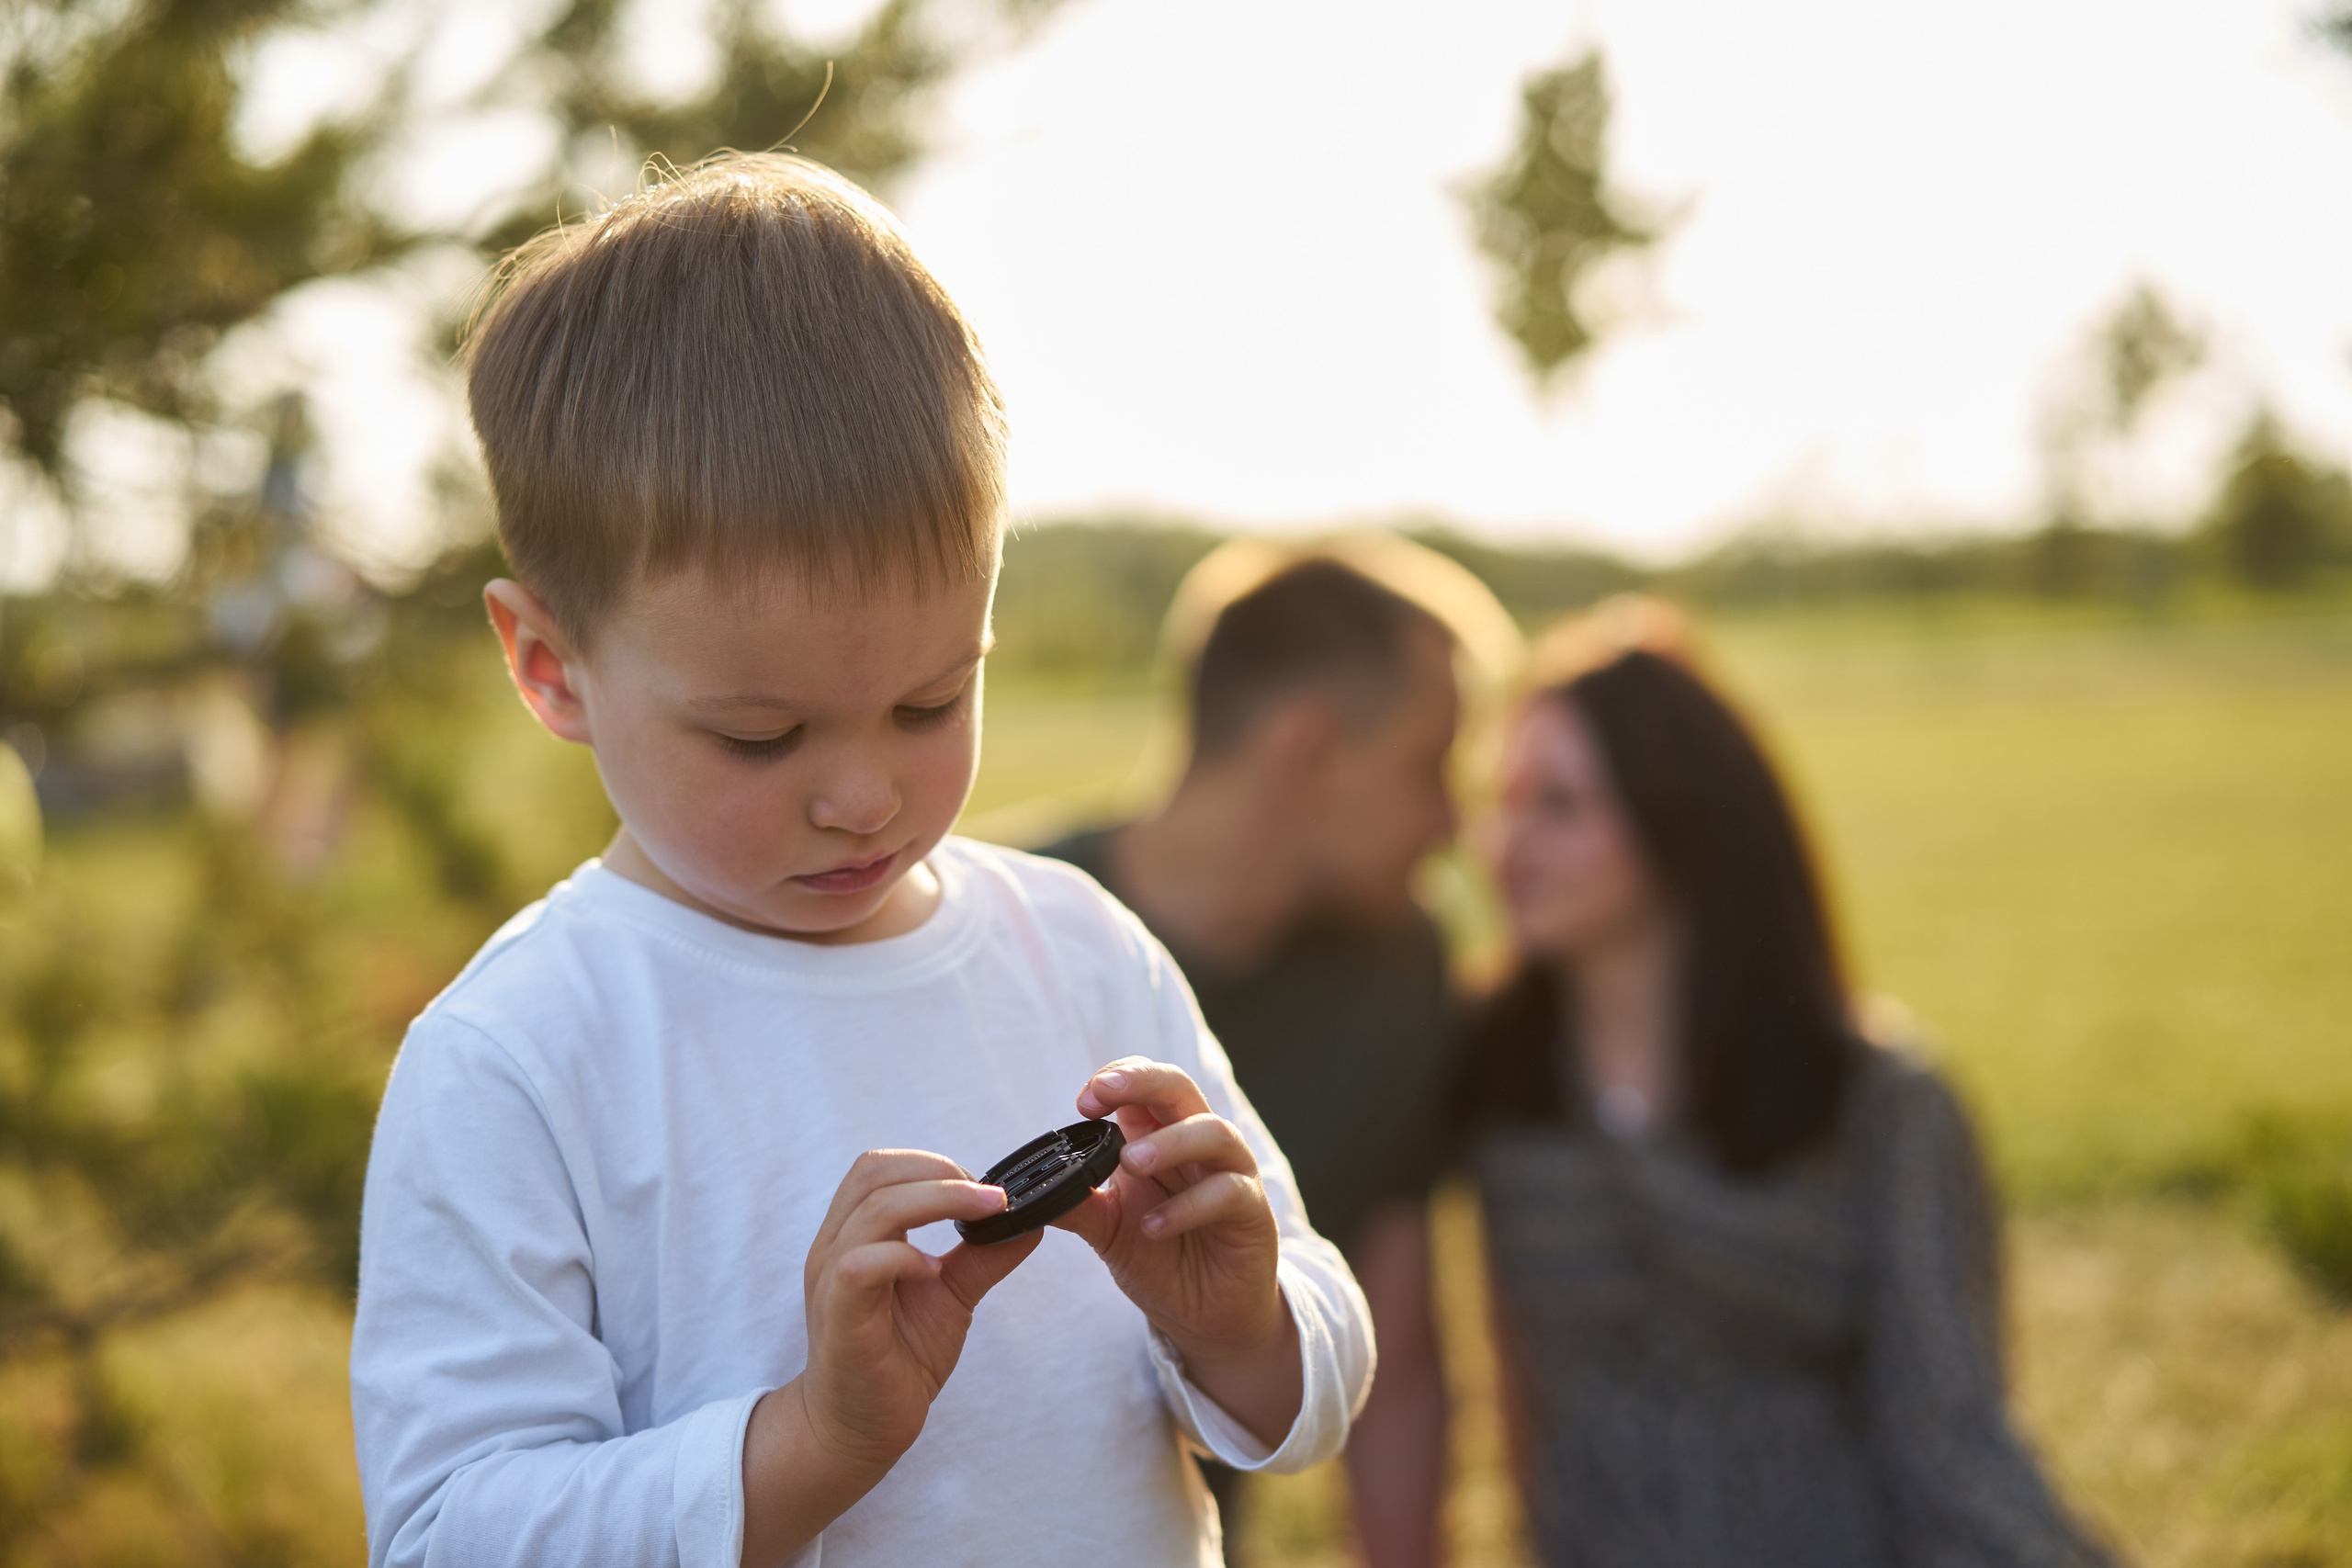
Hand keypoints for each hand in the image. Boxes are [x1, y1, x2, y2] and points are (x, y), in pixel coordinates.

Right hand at [741, 1150, 1038, 1566]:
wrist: (859, 1427)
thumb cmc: (899, 1357)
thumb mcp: (951, 1295)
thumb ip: (983, 1257)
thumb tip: (1032, 1222)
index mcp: (855, 1233)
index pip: (881, 1167)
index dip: (935, 1164)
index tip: (985, 1187)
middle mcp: (835, 1245)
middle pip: (874, 1172)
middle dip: (939, 1171)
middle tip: (990, 1196)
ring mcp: (831, 1278)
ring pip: (873, 1209)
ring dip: (937, 1200)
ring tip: (986, 1215)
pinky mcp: (839, 1314)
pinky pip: (861, 1265)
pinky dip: (903, 1256)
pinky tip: (935, 1270)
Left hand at [1055, 1058, 1302, 1446]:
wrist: (1203, 1315)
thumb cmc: (1159, 1256)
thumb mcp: (1106, 1228)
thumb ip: (1075, 1203)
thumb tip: (1028, 1190)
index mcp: (1160, 1135)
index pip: (1144, 1084)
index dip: (1116, 1079)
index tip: (1083, 1101)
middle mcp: (1198, 1144)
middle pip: (1179, 1088)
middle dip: (1141, 1082)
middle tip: (1102, 1096)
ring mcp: (1231, 1173)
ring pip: (1214, 1132)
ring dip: (1170, 1142)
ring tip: (1130, 1162)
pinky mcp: (1252, 1212)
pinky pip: (1228, 1193)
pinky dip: (1189, 1206)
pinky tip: (1154, 1227)